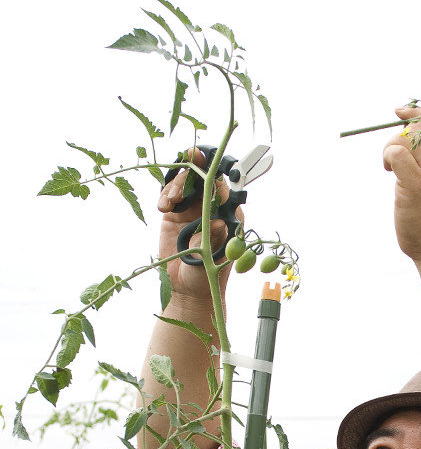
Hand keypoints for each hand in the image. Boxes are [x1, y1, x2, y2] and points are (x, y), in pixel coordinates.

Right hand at [156, 147, 242, 302]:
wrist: (187, 290)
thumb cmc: (207, 276)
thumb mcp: (211, 259)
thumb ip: (213, 240)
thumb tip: (218, 223)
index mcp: (229, 215)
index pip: (224, 185)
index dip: (213, 169)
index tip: (201, 158)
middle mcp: (211, 208)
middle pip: (202, 178)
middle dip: (191, 172)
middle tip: (179, 182)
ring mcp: (192, 210)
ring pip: (185, 184)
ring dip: (175, 186)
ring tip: (169, 202)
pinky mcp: (175, 215)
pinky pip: (170, 195)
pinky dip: (165, 195)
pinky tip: (162, 207)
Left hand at [383, 107, 420, 262]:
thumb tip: (409, 131)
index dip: (415, 113)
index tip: (399, 113)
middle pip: (418, 127)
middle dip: (399, 136)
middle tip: (392, 159)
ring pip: (406, 137)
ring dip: (390, 147)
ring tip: (390, 167)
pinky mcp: (418, 183)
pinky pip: (396, 152)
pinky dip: (387, 156)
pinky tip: (389, 171)